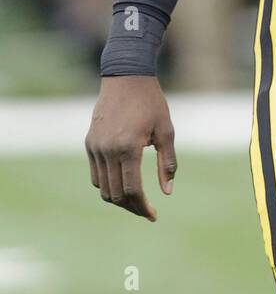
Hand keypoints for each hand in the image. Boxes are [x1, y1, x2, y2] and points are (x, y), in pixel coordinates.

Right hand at [85, 76, 176, 220]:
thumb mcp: (166, 131)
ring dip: (118, 199)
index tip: (153, 216)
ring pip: (102, 188)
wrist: (126, 77)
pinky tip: (122, 184)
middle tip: (146, 211)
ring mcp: (96, 147)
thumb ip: (167, 163)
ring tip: (135, 201)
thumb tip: (167, 192)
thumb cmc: (151, 103)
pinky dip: (107, 185)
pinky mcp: (89, 143)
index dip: (143, 207)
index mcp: (129, 148)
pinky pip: (95, 174)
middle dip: (132, 207)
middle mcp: (108, 150)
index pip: (132, 189)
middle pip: (116, 194)